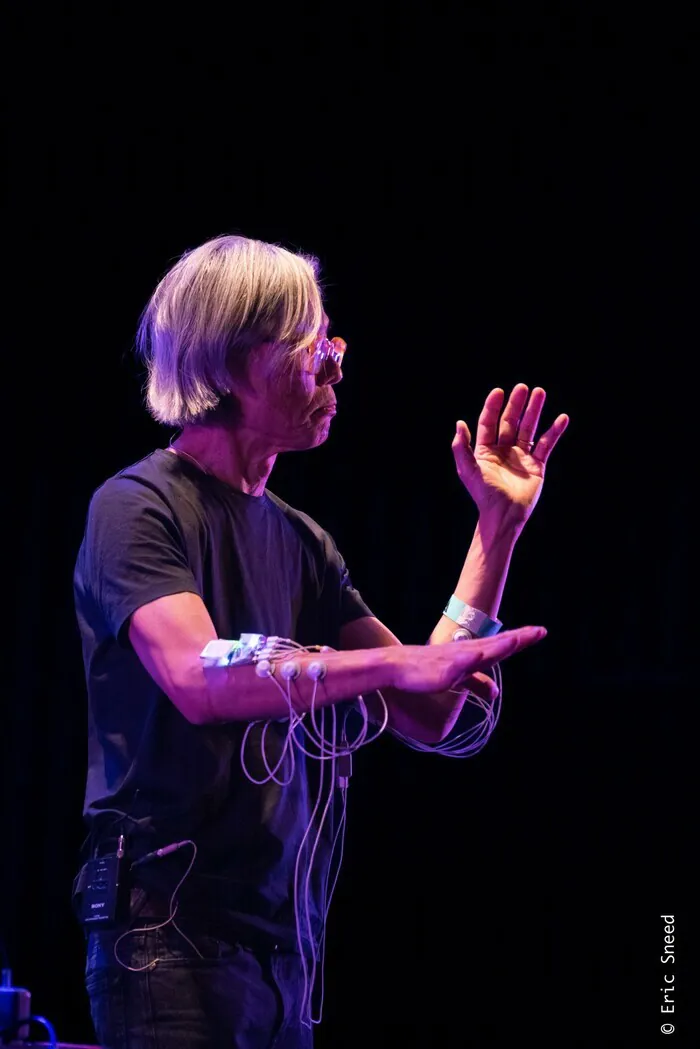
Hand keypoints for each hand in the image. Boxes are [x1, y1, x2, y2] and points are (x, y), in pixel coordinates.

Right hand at [389, 626, 545, 693]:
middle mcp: (465, 652)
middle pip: (496, 644)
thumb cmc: (424, 670)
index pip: (500, 645)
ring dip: (498, 645)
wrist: (395, 667)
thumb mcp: (456, 678)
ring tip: (518, 639)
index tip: (539, 631)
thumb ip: (476, 683)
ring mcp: (454, 659)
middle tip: (541, 631)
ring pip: (480, 651)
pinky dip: (469, 659)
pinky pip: (457, 665)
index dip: (520, 638)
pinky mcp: (441, 670)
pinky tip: (480, 655)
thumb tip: (496, 694)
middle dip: (518, 638)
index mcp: (471, 654)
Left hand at [452, 385, 568, 528]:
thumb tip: (459, 423)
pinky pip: (546, 444)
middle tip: (523, 387)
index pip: (489, 423)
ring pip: (529, 428)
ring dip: (534, 411)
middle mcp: (503, 450)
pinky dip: (554, 431)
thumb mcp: (467, 470)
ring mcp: (521, 456)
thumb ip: (461, 447)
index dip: (493, 407)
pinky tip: (561, 418)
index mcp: (485, 450)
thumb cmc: (483, 494)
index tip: (499, 391)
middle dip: (517, 404)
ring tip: (540, 392)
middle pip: (510, 421)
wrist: (504, 515)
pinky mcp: (537, 465)